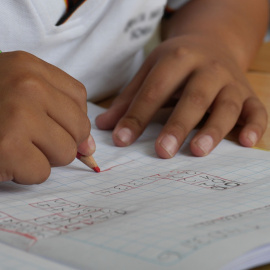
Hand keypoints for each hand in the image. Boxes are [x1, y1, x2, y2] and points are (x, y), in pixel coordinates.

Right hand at [0, 51, 94, 183]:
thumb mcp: (20, 94)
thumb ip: (60, 113)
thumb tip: (90, 147)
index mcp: (29, 67)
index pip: (79, 98)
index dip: (71, 119)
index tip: (53, 126)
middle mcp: (27, 85)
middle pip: (79, 127)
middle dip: (59, 141)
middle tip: (28, 137)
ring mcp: (18, 115)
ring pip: (65, 152)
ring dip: (42, 157)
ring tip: (14, 146)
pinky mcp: (6, 148)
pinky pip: (42, 172)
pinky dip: (24, 173)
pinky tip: (4, 159)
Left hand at [96, 35, 266, 157]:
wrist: (213, 42)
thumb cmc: (177, 63)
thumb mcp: (150, 71)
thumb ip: (129, 99)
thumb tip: (104, 126)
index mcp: (178, 59)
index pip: (154, 91)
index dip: (137, 116)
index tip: (121, 141)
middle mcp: (208, 68)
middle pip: (193, 98)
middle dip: (178, 125)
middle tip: (162, 152)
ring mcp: (231, 81)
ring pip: (226, 106)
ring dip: (213, 129)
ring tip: (197, 151)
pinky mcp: (248, 93)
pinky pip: (257, 110)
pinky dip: (255, 126)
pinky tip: (246, 142)